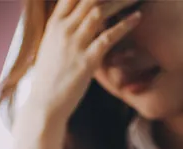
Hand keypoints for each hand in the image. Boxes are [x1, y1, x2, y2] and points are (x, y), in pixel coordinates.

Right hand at [29, 0, 142, 121]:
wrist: (45, 105)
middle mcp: (62, 30)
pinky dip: (125, 25)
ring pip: (99, 12)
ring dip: (121, 1)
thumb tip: (76, 18)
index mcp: (54, 24)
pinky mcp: (86, 62)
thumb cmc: (51, 77)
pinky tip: (138, 18)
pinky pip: (108, 37)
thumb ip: (64, 29)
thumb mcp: (52, 46)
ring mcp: (74, 45)